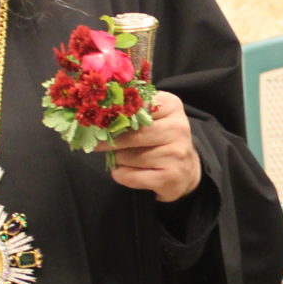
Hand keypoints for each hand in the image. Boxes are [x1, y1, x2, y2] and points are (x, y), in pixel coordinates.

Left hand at [108, 89, 201, 203]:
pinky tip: (129, 172)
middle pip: (130, 134)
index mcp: (171, 105)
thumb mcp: (153, 116)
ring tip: (125, 158)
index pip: (135, 106)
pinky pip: (129, 176)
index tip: (98, 120)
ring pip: (126, 157)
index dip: (114, 115)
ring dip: (119, 159)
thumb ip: (131, 110)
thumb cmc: (160, 138)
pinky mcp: (170, 177)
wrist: (185, 168)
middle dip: (110, 141)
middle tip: (97, 144)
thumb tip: (97, 116)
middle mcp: (177, 128)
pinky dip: (122, 175)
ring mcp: (176, 154)